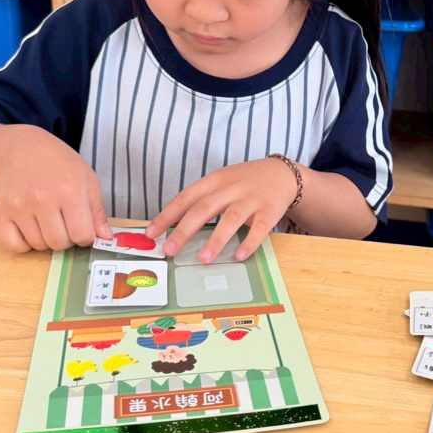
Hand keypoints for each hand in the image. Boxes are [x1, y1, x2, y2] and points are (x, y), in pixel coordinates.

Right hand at [0, 127, 112, 252]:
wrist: (23, 149)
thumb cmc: (60, 165)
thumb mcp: (87, 180)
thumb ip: (97, 212)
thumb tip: (105, 238)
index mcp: (70, 191)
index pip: (82, 235)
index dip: (85, 236)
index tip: (81, 227)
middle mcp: (42, 199)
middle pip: (59, 243)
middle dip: (66, 238)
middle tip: (63, 222)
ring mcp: (18, 206)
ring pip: (38, 245)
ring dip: (45, 239)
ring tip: (47, 220)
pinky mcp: (0, 212)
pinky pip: (13, 246)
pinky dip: (23, 244)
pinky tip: (30, 229)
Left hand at [146, 158, 298, 262]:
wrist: (281, 173)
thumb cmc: (244, 182)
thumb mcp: (221, 182)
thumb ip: (201, 200)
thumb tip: (173, 227)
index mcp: (214, 181)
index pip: (185, 199)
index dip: (166, 217)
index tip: (150, 234)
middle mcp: (230, 189)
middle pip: (203, 209)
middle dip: (183, 231)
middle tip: (169, 251)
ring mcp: (250, 200)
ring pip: (230, 220)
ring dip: (215, 240)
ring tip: (203, 259)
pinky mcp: (269, 211)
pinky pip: (258, 229)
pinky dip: (248, 243)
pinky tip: (239, 256)